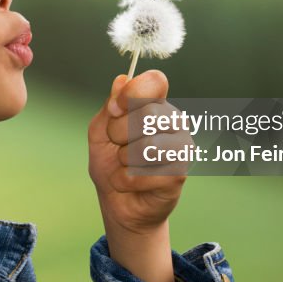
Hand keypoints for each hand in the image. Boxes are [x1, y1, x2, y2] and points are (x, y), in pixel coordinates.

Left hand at [87, 70, 189, 235]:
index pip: (156, 81)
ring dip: (123, 159)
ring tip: (125, 164)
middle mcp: (175, 122)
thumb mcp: (101, 130)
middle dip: (118, 131)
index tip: (115, 109)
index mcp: (157, 104)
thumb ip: (111, 106)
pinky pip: (141, 174)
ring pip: (147, 146)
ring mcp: (181, 148)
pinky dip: (124, 180)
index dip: (132, 93)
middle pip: (148, 114)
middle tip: (117, 144)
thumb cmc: (111, 161)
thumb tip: (121, 80)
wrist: (117, 201)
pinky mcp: (178, 175)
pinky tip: (130, 183)